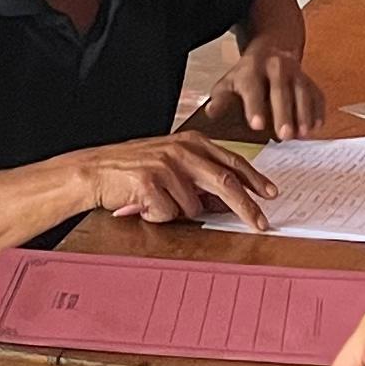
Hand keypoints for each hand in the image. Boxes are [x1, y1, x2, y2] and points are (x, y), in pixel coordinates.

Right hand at [77, 130, 276, 228]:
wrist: (93, 170)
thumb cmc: (133, 168)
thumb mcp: (171, 163)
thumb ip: (200, 176)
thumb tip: (229, 200)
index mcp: (190, 142)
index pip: (232, 161)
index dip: (254, 179)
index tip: (271, 193)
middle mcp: (181, 150)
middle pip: (225, 181)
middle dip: (246, 206)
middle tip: (260, 223)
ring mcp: (165, 166)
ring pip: (192, 206)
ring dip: (177, 213)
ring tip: (157, 201)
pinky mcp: (149, 183)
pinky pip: (167, 214)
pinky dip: (157, 216)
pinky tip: (143, 204)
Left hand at [194, 41, 324, 140]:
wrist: (273, 48)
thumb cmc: (247, 73)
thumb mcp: (229, 81)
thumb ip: (220, 98)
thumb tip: (211, 114)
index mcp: (251, 69)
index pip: (253, 88)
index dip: (255, 107)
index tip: (257, 126)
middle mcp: (275, 67)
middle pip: (281, 90)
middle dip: (284, 113)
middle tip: (285, 135)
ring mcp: (295, 72)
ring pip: (302, 91)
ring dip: (304, 113)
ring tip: (303, 134)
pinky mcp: (309, 79)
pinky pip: (316, 94)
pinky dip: (318, 110)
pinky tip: (316, 126)